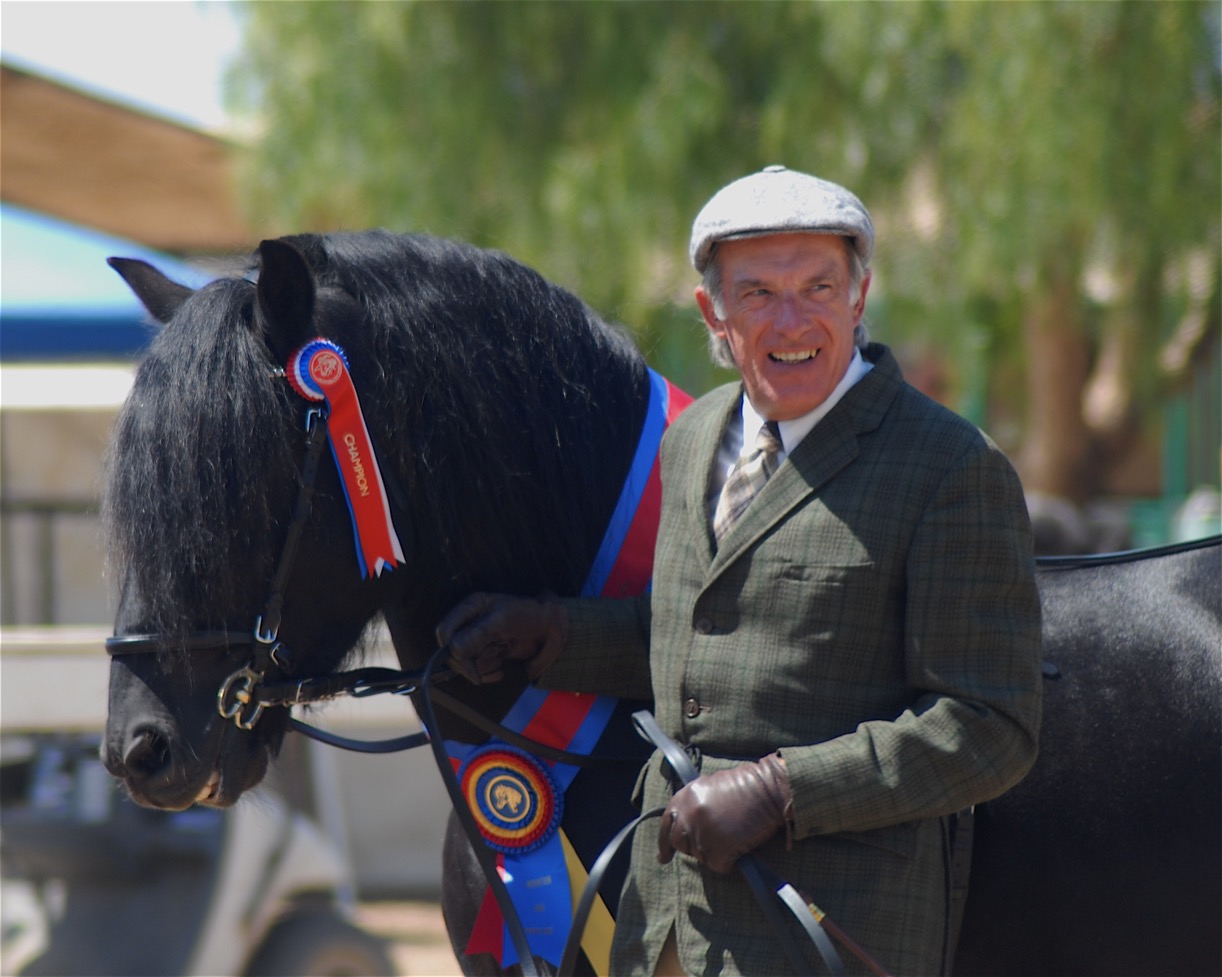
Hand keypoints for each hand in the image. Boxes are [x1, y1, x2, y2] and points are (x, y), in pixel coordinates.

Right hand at [435, 592, 567, 684]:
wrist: (551, 627)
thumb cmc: (528, 616)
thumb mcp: (501, 621)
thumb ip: (476, 634)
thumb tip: (455, 651)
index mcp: (470, 607)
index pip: (445, 631)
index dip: (452, 649)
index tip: (470, 664)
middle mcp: (470, 623)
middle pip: (450, 651)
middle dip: (469, 663)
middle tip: (490, 665)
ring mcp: (477, 639)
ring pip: (463, 663)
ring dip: (481, 668)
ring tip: (500, 661)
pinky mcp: (486, 653)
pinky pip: (475, 670)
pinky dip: (487, 675)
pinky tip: (500, 671)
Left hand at [658, 753, 791, 873]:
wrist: (769, 789)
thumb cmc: (748, 785)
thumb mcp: (712, 787)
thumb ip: (695, 804)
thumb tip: (690, 824)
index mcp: (686, 796)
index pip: (666, 824)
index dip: (665, 843)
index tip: (663, 858)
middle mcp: (689, 815)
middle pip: (681, 844)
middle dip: (695, 848)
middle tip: (715, 845)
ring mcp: (701, 833)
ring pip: (702, 856)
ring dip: (717, 852)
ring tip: (735, 835)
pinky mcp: (717, 849)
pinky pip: (719, 865)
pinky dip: (731, 861)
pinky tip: (742, 845)